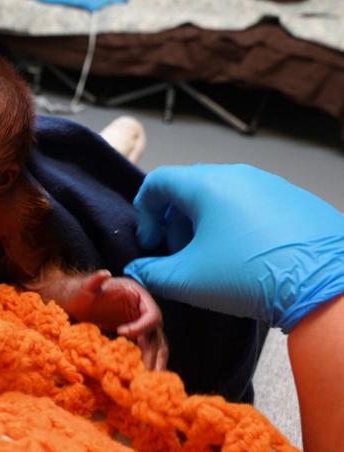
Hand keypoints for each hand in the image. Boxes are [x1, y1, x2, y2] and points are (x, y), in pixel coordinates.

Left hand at [63, 271, 167, 369]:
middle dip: (153, 354)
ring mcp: (141, 325)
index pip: (152, 314)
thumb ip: (93, 282)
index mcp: (139, 297)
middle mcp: (144, 312)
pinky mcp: (135, 338)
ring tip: (149, 383)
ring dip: (155, 364)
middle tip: (146, 373)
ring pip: (156, 346)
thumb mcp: (85, 288)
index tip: (120, 333)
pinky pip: (146, 352)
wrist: (77, 304)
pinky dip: (146, 364)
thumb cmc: (82, 294)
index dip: (141, 326)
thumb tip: (104, 273)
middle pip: (157, 334)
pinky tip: (141, 378)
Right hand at [123, 164, 343, 330]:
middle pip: (189, 189)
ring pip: (221, 197)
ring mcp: (271, 185)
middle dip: (174, 224)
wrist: (326, 285)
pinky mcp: (296, 201)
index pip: (158, 182)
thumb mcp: (188, 280)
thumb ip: (152, 274)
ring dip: (205, 226)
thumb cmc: (249, 276)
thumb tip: (136, 272)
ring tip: (212, 261)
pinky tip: (246, 259)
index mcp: (206, 184)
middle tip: (178, 257)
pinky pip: (252, 206)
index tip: (151, 244)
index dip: (144, 213)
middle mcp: (237, 175)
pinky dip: (236, 226)